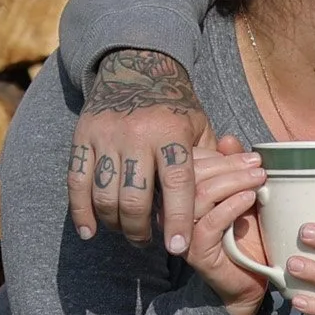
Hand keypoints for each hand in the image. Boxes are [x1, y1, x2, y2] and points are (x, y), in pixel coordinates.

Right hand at [68, 48, 207, 247]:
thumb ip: (212, 160)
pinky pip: (76, 183)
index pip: (177, 183)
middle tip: (149, 243)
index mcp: (171, 132)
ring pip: (105, 195)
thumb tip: (238, 191)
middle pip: (136, 197)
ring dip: (116, 224)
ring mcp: (105, 136)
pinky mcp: (82, 138)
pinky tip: (90, 231)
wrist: (135, 66)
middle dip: (141, 229)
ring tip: (127, 233)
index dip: (179, 218)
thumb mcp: (200, 125)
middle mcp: (136, 135)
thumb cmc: (175, 104)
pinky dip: (81, 211)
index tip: (178, 248)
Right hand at [183, 131, 270, 314]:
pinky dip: (232, 206)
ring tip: (258, 179)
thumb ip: (235, 168)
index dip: (220, 156)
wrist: (252, 279)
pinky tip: (249, 199)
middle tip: (258, 164)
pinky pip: (210, 223)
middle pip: (193, 176)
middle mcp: (174, 211)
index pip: (191, 165)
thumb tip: (228, 139)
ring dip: (234, 183)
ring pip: (201, 196)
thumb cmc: (248, 234)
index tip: (251, 155)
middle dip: (229, 166)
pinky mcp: (196, 251)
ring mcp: (183, 231)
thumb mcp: (244, 193)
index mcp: (181, 194)